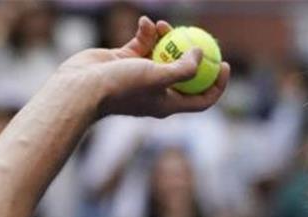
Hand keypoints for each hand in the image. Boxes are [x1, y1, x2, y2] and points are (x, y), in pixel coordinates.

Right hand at [55, 16, 229, 119]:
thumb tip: (202, 54)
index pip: (201, 99)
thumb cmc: (122, 87)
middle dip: (191, 54)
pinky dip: (146, 32)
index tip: (224, 64)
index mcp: (168, 103)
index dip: (217, 85)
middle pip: (184, 73)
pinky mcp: (125, 61)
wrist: (83, 87)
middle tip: (199, 36)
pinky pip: (142, 44)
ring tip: (163, 25)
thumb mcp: (158, 77)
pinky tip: (145, 22)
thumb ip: (183, 68)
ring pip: (162, 54)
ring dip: (166, 38)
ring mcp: (140, 75)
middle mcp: (156, 91)